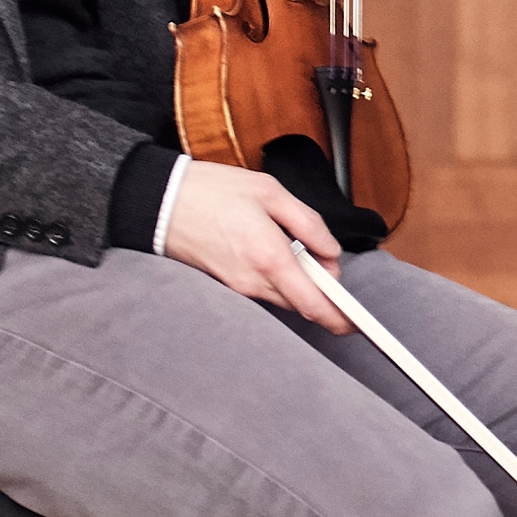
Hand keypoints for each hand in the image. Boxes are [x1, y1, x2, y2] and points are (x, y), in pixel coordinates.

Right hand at [162, 156, 354, 332]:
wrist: (160, 201)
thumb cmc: (212, 192)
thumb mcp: (271, 192)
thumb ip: (309, 224)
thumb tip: (331, 252)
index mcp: (270, 257)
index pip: (312, 304)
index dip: (338, 318)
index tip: (356, 324)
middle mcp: (254, 280)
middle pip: (302, 303)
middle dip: (321, 289)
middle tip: (323, 259)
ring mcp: (237, 287)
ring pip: (284, 298)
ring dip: (300, 283)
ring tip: (296, 249)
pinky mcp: (226, 285)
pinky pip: (264, 291)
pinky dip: (279, 280)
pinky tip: (274, 253)